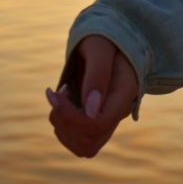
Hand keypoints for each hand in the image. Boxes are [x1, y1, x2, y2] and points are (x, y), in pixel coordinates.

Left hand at [46, 34, 138, 157]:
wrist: (111, 38)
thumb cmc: (105, 37)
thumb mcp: (99, 48)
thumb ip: (97, 76)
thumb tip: (89, 113)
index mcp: (124, 93)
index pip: (98, 125)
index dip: (72, 117)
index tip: (61, 90)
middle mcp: (118, 112)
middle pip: (88, 143)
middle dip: (63, 122)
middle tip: (58, 93)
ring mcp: (108, 119)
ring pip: (82, 147)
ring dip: (61, 125)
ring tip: (60, 95)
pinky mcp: (97, 121)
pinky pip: (77, 140)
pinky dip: (62, 125)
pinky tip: (62, 102)